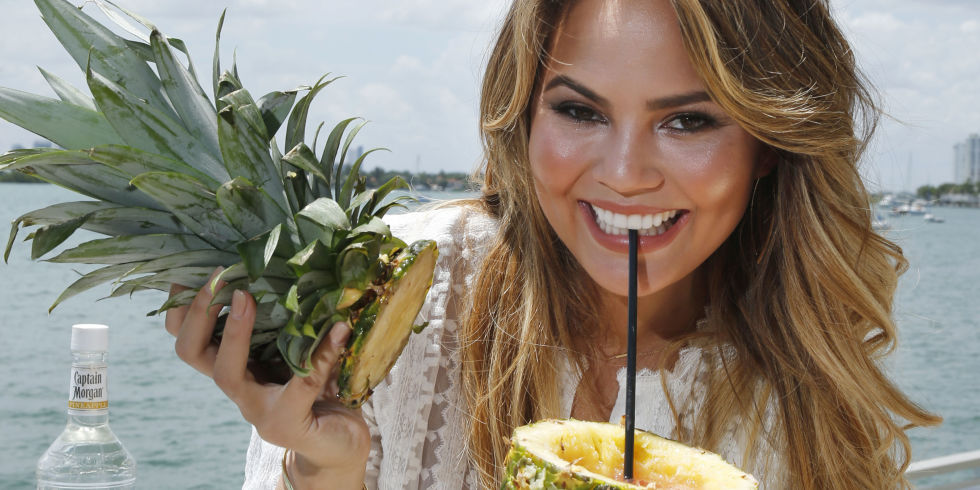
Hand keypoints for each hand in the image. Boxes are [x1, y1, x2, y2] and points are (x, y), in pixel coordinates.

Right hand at [165, 269, 369, 488]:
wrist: (340, 445)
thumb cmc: (321, 391)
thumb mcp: (299, 352)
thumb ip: (292, 322)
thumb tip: (298, 265)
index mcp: (237, 369)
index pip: (190, 340)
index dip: (183, 308)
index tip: (190, 272)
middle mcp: (239, 390)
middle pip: (192, 352)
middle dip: (199, 312)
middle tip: (219, 277)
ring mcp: (258, 411)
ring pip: (226, 372)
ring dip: (234, 330)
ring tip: (248, 297)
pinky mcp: (288, 424)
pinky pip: (302, 380)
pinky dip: (323, 351)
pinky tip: (340, 327)